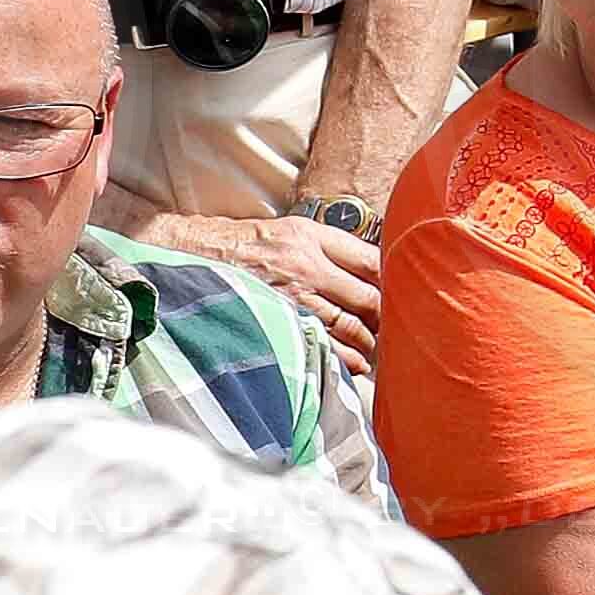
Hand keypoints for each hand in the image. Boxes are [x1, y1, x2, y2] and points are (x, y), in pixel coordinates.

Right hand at [129, 204, 380, 354]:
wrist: (189, 256)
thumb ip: (326, 246)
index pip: (372, 259)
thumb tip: (367, 268)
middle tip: (400, 330)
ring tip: (381, 351)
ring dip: (370, 341)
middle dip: (388, 317)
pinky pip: (320, 342)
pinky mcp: (276, 320)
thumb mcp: (287, 230)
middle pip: (368, 296)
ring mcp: (291, 296)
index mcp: (311, 236)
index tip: (405, 294)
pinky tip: (356, 364)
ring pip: (349, 324)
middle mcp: (306, 265)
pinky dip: (343, 356)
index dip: (394, 280)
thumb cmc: (241, 245)